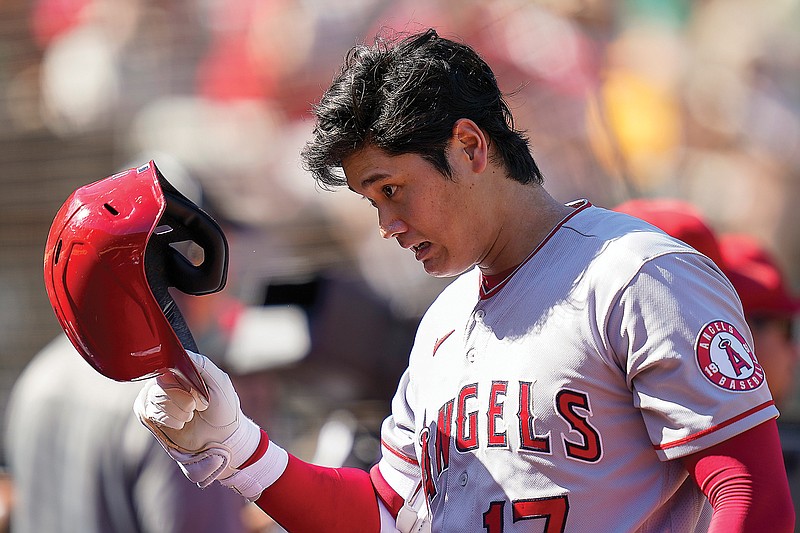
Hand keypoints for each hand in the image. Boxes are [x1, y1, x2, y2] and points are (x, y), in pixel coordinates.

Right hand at [134, 350, 260, 487]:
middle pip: (161, 383)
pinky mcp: (150, 415)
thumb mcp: (220, 382)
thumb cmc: (224, 409)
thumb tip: (183, 353)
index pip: (170, 364)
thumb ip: (203, 365)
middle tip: (198, 406)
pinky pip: (150, 413)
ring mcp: (156, 397)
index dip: (184, 381)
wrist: (221, 438)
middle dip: (184, 399)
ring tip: (190, 415)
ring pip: (156, 398)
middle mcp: (166, 380)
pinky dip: (171, 420)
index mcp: (183, 370)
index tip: (197, 391)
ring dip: (179, 411)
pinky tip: (181, 423)